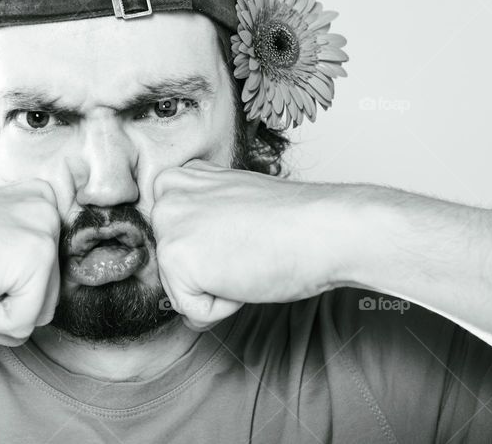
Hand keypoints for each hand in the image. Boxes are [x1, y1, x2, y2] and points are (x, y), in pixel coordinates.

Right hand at [0, 180, 60, 345]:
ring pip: (42, 313)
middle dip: (5, 305)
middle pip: (50, 296)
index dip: (4, 288)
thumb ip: (20, 264)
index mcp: (35, 199)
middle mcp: (46, 207)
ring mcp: (44, 228)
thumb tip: (47, 299)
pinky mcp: (36, 256)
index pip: (46, 276)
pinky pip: (24, 323)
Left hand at [151, 159, 334, 330]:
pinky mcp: (177, 260)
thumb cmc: (290, 222)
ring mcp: (168, 226)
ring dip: (217, 289)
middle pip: (173, 268)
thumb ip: (200, 221)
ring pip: (182, 290)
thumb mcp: (231, 204)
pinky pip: (193, 311)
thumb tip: (184, 260)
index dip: (212, 250)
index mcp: (180, 180)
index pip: (175, 242)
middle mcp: (166, 197)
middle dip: (210, 272)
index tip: (242, 235)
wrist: (324, 231)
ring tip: (248, 257)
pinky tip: (246, 275)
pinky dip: (223, 308)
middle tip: (248, 247)